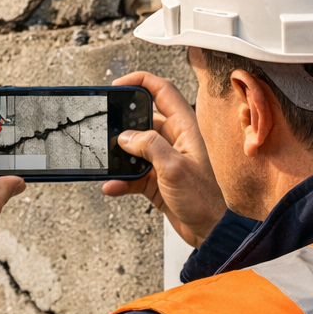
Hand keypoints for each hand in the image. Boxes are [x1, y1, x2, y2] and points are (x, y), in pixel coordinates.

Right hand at [103, 71, 226, 246]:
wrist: (207, 231)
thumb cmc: (202, 199)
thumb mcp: (174, 167)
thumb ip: (149, 146)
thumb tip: (126, 137)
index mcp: (185, 127)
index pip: (162, 92)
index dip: (140, 82)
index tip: (118, 85)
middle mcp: (174, 140)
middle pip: (142, 120)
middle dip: (122, 124)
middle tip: (104, 127)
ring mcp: (163, 160)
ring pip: (133, 148)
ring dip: (119, 157)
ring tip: (107, 162)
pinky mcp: (155, 179)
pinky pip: (131, 173)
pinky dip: (120, 180)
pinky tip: (112, 186)